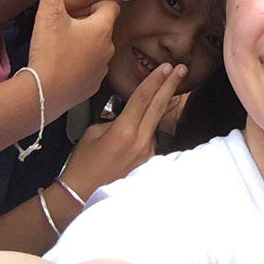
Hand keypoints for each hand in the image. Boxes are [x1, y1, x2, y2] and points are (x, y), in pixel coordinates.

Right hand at [26, 0, 117, 120]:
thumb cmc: (48, 55)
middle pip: (103, 28)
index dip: (94, 4)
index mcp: (101, 28)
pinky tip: (64, 65)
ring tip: (63, 46)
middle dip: (88, 24)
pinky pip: (91, 69)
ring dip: (85, 45)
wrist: (43, 95)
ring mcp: (101, 68)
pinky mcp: (92, 85)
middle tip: (67, 26)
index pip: (109, 7)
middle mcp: (107, 47)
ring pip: (98, 49)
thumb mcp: (49, 13)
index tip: (78, 8)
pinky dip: (80, 65)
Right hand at [60, 63, 187, 201]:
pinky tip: (144, 125)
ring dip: (159, 106)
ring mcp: (147, 153)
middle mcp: (140, 142)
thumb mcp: (93, 134)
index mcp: (124, 132)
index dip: (156, 80)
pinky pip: (151, 138)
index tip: (167, 67)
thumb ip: (114, 120)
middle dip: (171, 85)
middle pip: (159, 106)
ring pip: (156, 122)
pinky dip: (149, 128)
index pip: (144, 98)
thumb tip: (127, 115)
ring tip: (164, 90)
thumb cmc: (82, 166)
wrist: (81, 196)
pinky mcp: (149, 162)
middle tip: (181, 69)